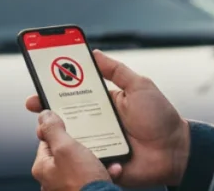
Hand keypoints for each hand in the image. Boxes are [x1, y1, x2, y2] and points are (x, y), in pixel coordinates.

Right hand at [25, 50, 189, 187]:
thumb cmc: (160, 117)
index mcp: (102, 104)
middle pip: (64, 118)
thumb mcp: (139, 85)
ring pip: (69, 140)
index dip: (54, 90)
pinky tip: (74, 152)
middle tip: (36, 107)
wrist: (176, 151)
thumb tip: (95, 52)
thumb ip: (116, 70)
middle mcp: (96, 123)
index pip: (72, 95)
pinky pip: (85, 161)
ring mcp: (97, 144)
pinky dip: (78, 157)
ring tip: (48, 130)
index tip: (38, 85)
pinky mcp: (102, 162)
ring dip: (57, 136)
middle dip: (46, 113)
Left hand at [31, 110, 110, 190]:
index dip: (60, 130)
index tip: (71, 125)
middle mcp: (53, 180)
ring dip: (96, 158)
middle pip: (66, 152)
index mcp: (43, 168)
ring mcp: (68, 188)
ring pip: (82, 165)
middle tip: (91, 141)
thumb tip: (44, 115)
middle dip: (82, 145)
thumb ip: (53, 129)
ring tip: (104, 155)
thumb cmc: (82, 183)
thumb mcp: (65, 148)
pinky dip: (104, 171)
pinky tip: (112, 168)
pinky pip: (94, 177)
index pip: (47, 141)